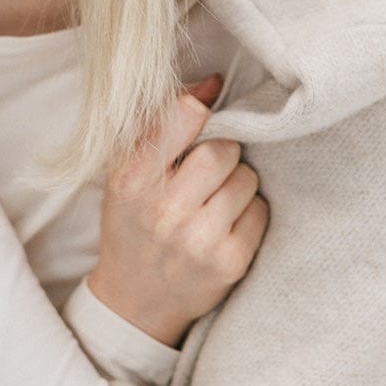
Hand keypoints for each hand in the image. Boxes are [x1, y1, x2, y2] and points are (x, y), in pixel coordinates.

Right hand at [87, 74, 268, 347]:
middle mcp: (164, 209)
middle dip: (222, 151)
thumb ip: (160, 126)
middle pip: (222, 149)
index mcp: (132, 179)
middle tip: (209, 165)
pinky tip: (225, 222)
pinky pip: (259, 211)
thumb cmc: (132, 223)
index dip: (202, 107)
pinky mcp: (228, 263)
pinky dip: (248, 211)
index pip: (182, 118)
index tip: (207, 109)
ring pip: (246, 179)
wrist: (134, 301)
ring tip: (214, 197)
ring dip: (237, 181)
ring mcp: (198, 239)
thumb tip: (214, 84)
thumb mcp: (126, 173)